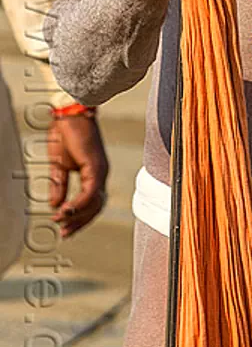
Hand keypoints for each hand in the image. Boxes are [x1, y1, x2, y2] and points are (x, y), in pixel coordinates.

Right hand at [48, 115, 108, 237]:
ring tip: (61, 222)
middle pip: (96, 207)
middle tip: (65, 233)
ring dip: (79, 216)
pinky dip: (79, 204)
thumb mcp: (59, 165)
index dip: (79, 217)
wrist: (70, 113)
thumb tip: (55, 205)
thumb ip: (59, 185)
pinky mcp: (96, 166)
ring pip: (95, 203)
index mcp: (93, 173)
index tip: (64, 227)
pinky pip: (91, 192)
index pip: (91, 203)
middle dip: (80, 222)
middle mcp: (100, 174)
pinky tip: (66, 210)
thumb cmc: (66, 133)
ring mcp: (100, 170)